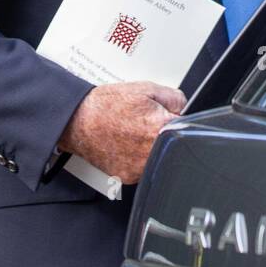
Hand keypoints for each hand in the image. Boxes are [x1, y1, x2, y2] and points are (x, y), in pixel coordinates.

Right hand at [57, 81, 185, 184]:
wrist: (79, 121)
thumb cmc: (107, 105)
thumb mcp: (146, 89)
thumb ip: (174, 98)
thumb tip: (185, 108)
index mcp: (160, 129)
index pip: (187, 129)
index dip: (178, 121)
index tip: (172, 119)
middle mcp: (152, 152)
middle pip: (172, 146)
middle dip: (163, 133)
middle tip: (145, 124)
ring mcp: (140, 168)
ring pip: (158, 158)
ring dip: (151, 147)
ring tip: (133, 133)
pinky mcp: (129, 177)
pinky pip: (143, 168)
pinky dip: (138, 158)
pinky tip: (126, 144)